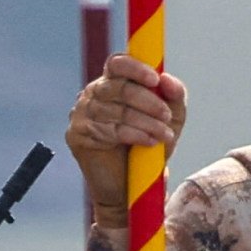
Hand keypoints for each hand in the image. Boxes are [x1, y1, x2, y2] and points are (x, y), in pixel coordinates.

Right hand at [68, 54, 187, 210]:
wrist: (131, 187)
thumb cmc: (149, 146)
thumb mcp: (170, 120)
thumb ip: (174, 97)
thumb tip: (168, 80)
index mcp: (112, 82)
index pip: (117, 63)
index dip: (135, 68)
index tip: (155, 80)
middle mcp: (93, 94)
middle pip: (118, 87)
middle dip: (148, 102)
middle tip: (166, 116)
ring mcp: (81, 113)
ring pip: (116, 110)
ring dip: (146, 123)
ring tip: (164, 135)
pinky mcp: (76, 134)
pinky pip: (108, 130)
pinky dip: (134, 136)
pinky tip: (149, 143)